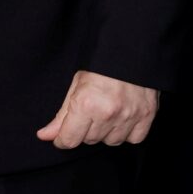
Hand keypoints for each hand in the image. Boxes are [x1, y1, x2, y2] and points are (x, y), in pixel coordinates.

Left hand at [36, 69, 158, 148]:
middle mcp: (108, 113)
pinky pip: (133, 139)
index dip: (63, 139)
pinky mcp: (147, 116)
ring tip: (106, 112)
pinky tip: (122, 118)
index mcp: (86, 104)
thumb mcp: (75, 87)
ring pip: (111, 141)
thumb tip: (45, 135)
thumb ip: (61, 116)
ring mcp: (130, 115)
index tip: (64, 135)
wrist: (131, 52)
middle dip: (85, 130)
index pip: (69, 140)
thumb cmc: (100, 67)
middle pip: (89, 140)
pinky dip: (127, 132)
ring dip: (106, 132)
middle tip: (90, 112)